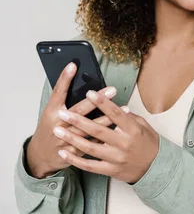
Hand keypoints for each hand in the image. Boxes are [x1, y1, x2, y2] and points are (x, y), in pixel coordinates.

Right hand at [26, 62, 120, 178]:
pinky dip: (107, 136)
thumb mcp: (52, 112)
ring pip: (90, 128)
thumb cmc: (49, 128)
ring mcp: (66, 138)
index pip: (58, 92)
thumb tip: (78, 80)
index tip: (73, 65)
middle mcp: (59, 124)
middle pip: (79, 110)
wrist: (41, 155)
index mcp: (52, 112)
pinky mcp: (75, 151)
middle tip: (112, 90)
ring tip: (124, 109)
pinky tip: (120, 129)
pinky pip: (93, 143)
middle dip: (97, 100)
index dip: (65, 78)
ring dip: (108, 118)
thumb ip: (64, 99)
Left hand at [52, 89, 159, 183]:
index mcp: (133, 130)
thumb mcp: (144, 126)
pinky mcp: (110, 170)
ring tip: (57, 131)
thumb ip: (129, 117)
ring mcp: (116, 158)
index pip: (115, 113)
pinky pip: (90, 165)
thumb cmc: (149, 144)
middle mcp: (124, 143)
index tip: (90, 93)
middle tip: (63, 113)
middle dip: (78, 121)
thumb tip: (115, 107)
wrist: (155, 167)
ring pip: (90, 148)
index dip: (102, 103)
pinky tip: (63, 153)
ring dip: (72, 139)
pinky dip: (75, 160)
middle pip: (98, 130)